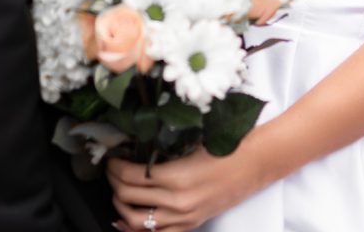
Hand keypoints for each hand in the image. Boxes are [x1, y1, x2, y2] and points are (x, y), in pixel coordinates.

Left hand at [107, 141, 262, 231]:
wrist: (254, 164)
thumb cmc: (228, 146)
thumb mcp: (192, 140)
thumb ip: (165, 145)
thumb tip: (137, 143)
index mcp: (176, 177)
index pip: (130, 176)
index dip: (114, 166)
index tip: (111, 156)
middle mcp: (176, 202)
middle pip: (128, 197)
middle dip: (112, 181)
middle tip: (109, 168)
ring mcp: (183, 217)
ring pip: (136, 220)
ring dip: (119, 204)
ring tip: (116, 189)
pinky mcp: (190, 225)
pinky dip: (136, 228)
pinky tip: (126, 219)